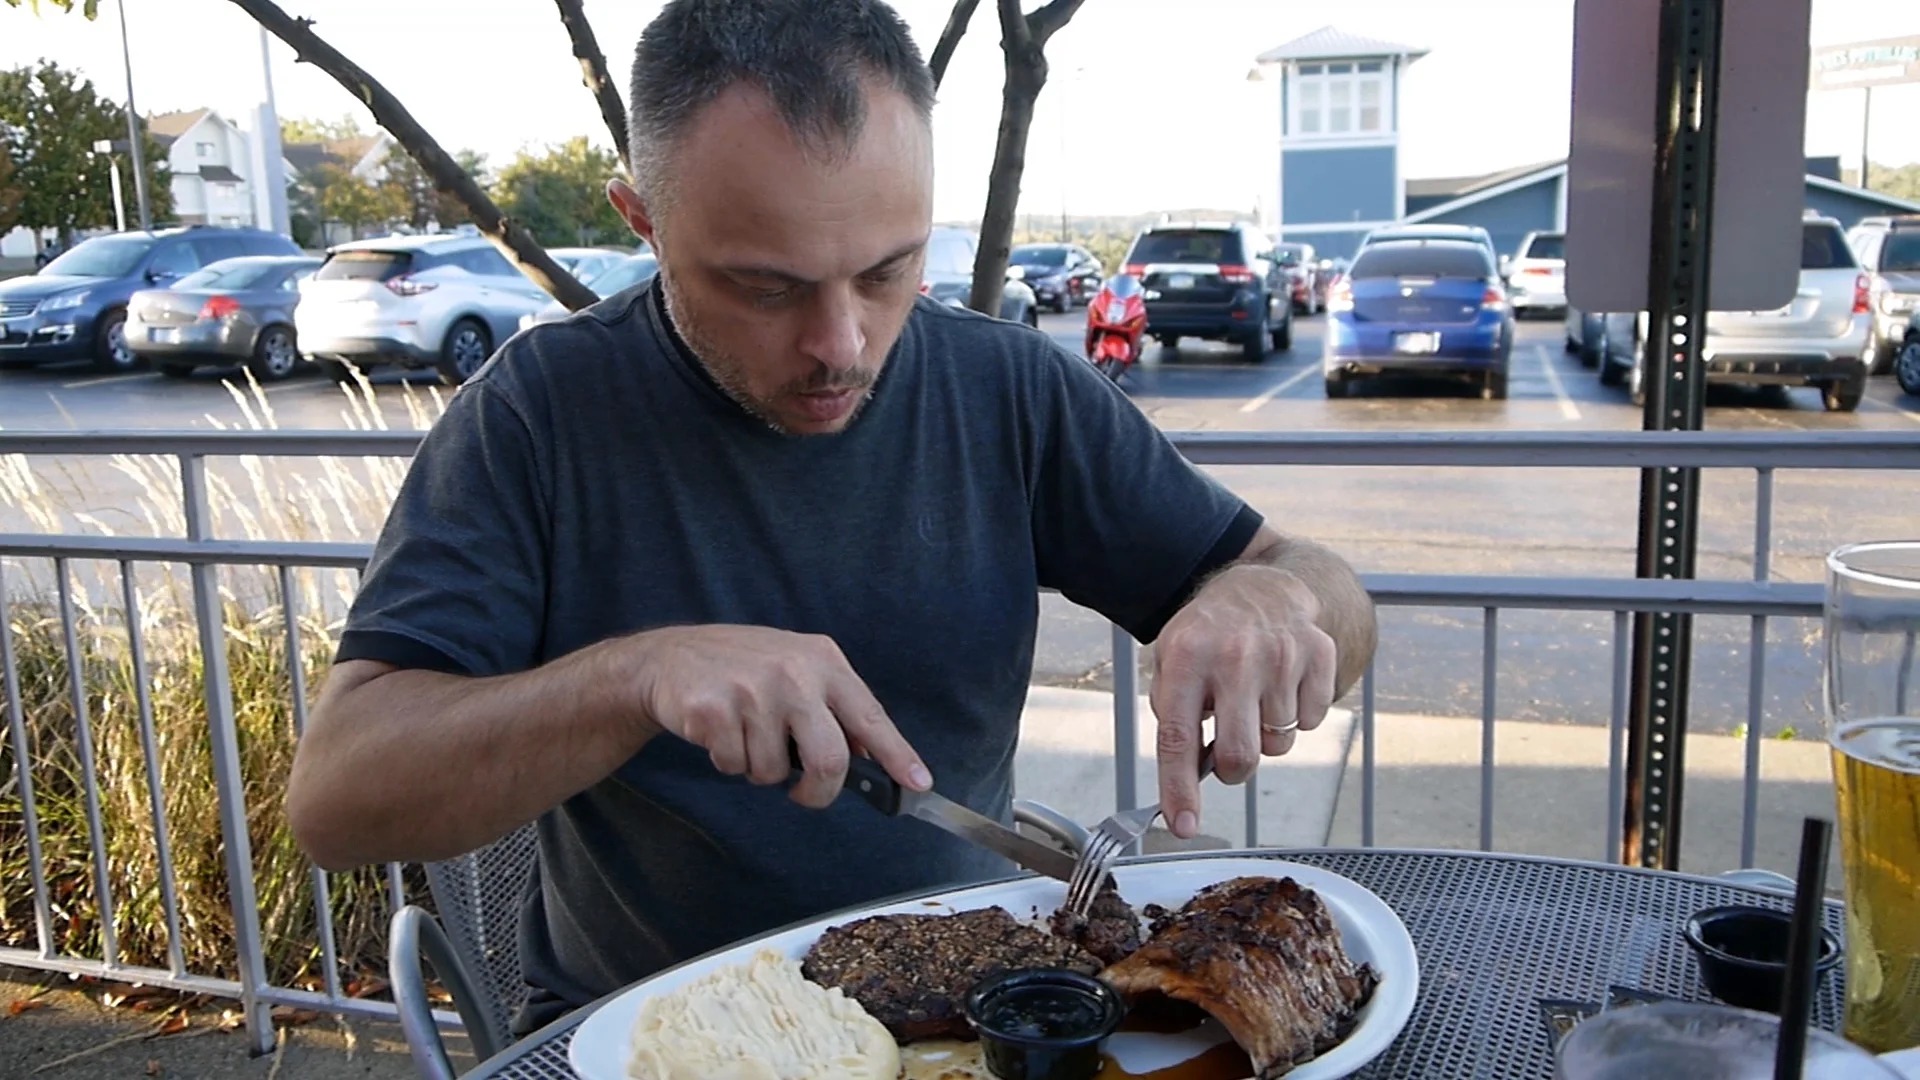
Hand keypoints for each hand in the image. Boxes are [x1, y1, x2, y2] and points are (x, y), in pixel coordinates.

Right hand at [625, 626, 931, 808]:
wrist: (669, 657)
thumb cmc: (741, 668)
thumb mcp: (796, 669)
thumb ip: (832, 706)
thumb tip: (870, 754)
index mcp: (823, 661)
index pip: (870, 716)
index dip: (898, 755)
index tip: (919, 785)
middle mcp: (794, 673)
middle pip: (829, 760)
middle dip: (818, 791)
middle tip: (803, 793)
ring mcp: (752, 690)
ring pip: (773, 772)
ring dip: (758, 769)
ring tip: (744, 735)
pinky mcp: (713, 710)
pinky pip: (734, 766)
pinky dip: (727, 762)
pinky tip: (718, 732)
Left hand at [1149, 565, 1336, 837]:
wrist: (1262, 589)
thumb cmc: (1210, 637)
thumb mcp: (1171, 662)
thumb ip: (1173, 714)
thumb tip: (1189, 775)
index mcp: (1186, 657)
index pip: (1179, 737)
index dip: (1180, 789)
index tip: (1183, 826)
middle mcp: (1235, 655)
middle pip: (1241, 755)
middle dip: (1234, 768)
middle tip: (1229, 750)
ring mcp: (1282, 654)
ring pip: (1279, 743)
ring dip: (1265, 734)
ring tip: (1254, 698)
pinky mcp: (1319, 655)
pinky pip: (1311, 722)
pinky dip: (1295, 715)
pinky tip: (1281, 685)